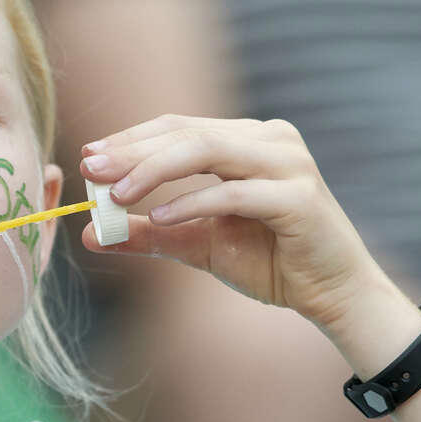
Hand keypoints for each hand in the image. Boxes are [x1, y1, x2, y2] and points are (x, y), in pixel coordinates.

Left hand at [76, 114, 396, 328]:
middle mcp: (270, 139)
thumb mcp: (197, 244)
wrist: (332, 294)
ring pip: (207, 151)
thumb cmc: (270, 261)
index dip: (130, 139)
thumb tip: (89, 232)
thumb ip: (148, 234)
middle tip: (91, 169)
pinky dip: (190, 203)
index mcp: (248, 139)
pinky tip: (157, 217)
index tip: (88, 158)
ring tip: (115, 193)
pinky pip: (233, 193)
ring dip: (154, 170)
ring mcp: (288, 163)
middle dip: (132, 151)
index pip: (178, 127)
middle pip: (187, 133)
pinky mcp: (299, 197)